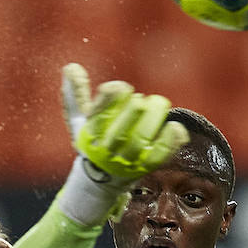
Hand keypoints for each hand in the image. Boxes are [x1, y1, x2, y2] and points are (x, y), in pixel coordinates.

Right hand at [61, 62, 187, 182]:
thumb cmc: (93, 141)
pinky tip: (177, 127)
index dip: (110, 101)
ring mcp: (126, 161)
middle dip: (131, 113)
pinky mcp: (144, 167)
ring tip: (159, 103)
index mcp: (89, 136)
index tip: (122, 88)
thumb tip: (71, 67)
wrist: (101, 180)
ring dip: (151, 121)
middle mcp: (107, 151)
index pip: (98, 119)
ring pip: (139, 142)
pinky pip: (159, 156)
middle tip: (141, 98)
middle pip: (119, 134)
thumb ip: (75, 93)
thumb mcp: (79, 120)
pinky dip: (170, 142)